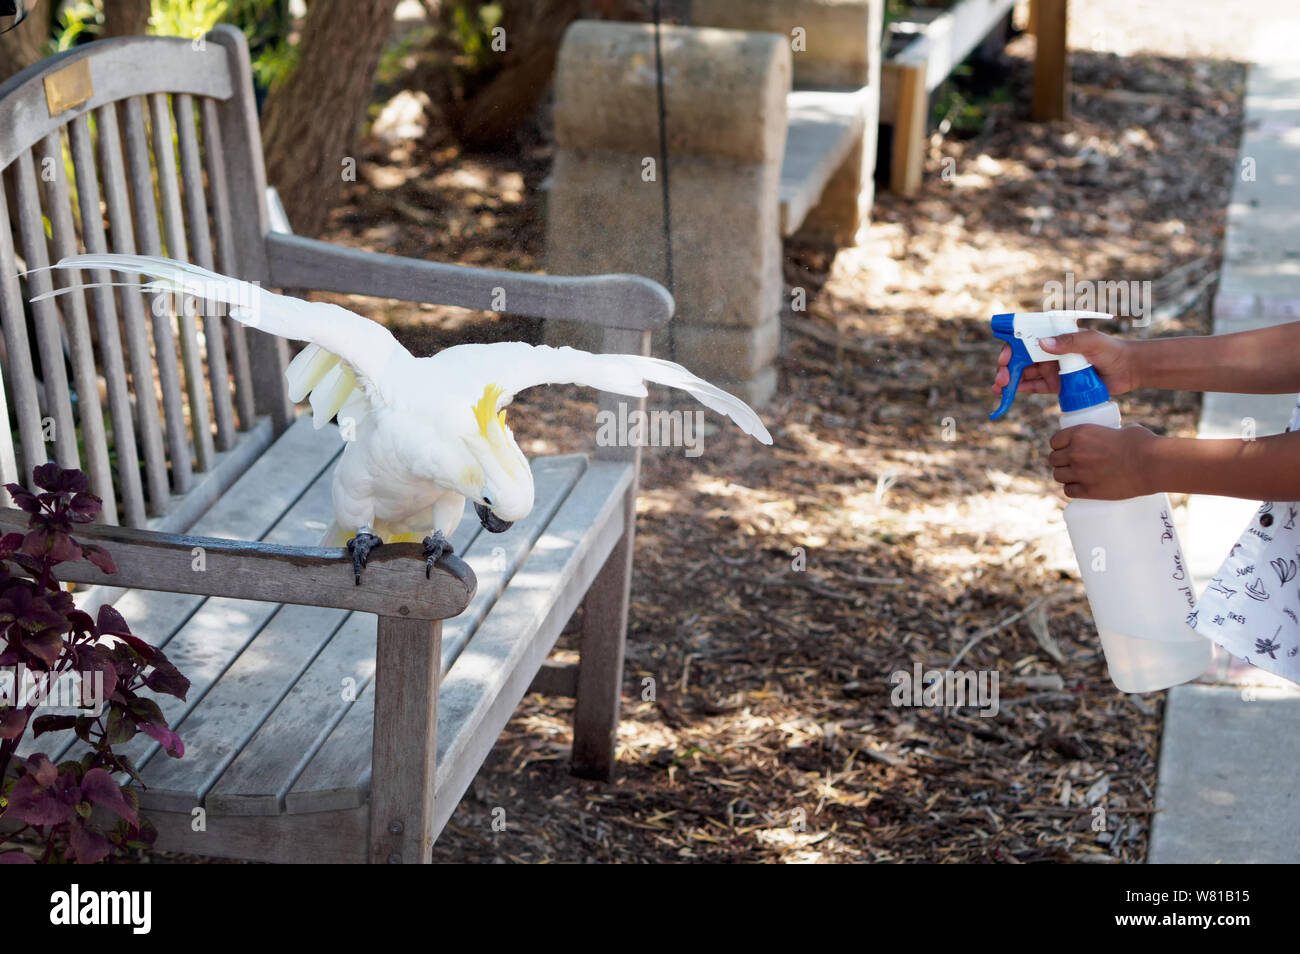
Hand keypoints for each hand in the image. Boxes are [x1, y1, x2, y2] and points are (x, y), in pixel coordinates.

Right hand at [991, 330, 1139, 398]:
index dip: (1011, 347)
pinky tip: (1010, 393)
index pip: (1026, 339)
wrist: (1128, 370)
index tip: (1005, 358)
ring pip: (1024, 373)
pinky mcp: (1057, 385)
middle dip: (1006, 368)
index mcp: (1055, 337)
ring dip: (1009, 380)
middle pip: (1021, 358)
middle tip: (1001, 379)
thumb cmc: (1112, 350)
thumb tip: (1042, 344)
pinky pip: (1034, 387)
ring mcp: (1052, 369)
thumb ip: (1069, 342)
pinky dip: (1021, 389)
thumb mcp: (1091, 341)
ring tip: (999, 389)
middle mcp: (1050, 352)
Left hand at [1048, 424, 1158, 499]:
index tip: (1065, 448)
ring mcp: (1080, 473)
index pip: (1055, 441)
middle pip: (1054, 459)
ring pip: (1058, 476)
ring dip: (1064, 476)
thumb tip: (1112, 438)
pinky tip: (1077, 488)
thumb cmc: (1142, 444)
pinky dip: (1072, 489)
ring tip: (1074, 476)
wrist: (1151, 464)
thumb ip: (1109, 435)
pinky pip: (1069, 491)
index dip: (1059, 445)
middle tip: (1072, 464)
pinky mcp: (1088, 491)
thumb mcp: (1120, 430)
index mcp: (1080, 434)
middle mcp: (1075, 453)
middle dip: (1061, 461)